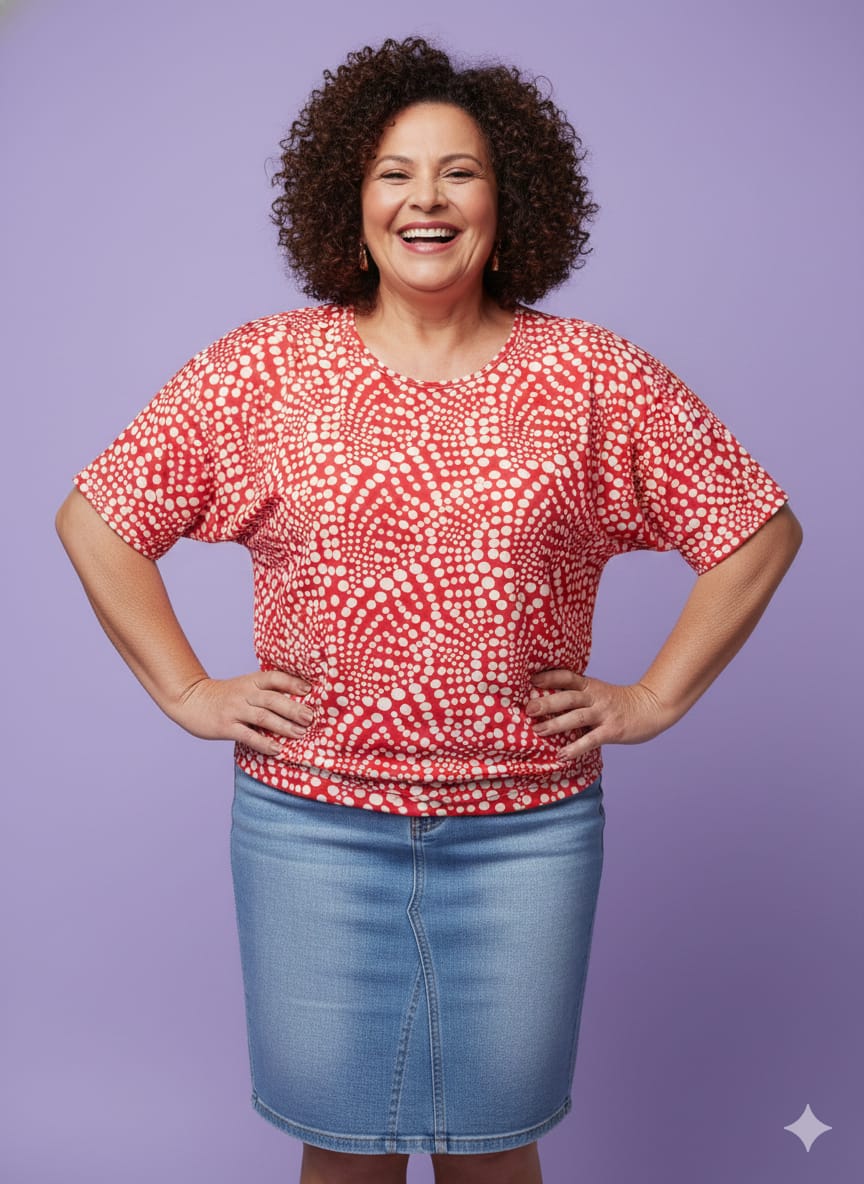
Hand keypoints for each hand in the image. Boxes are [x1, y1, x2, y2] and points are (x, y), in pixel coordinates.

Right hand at [171, 670, 314, 756]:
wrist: (190, 700)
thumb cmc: (224, 696)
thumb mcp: (244, 686)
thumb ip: (264, 691)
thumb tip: (296, 701)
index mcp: (251, 681)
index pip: (275, 677)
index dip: (293, 682)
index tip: (310, 690)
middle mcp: (244, 693)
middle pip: (273, 699)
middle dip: (294, 708)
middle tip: (310, 718)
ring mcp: (235, 710)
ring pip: (263, 717)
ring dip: (284, 726)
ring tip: (300, 734)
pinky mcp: (226, 727)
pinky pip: (248, 736)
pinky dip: (264, 743)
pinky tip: (277, 749)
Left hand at [526, 669, 671, 760]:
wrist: (651, 708)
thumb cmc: (619, 703)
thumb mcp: (599, 692)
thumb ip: (578, 696)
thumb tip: (547, 703)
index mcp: (590, 686)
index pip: (568, 677)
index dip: (550, 677)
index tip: (531, 680)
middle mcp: (596, 697)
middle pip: (568, 697)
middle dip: (547, 703)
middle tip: (529, 709)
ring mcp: (604, 714)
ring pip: (577, 717)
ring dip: (556, 724)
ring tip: (538, 731)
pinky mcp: (612, 731)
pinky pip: (591, 740)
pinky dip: (575, 748)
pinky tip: (562, 755)